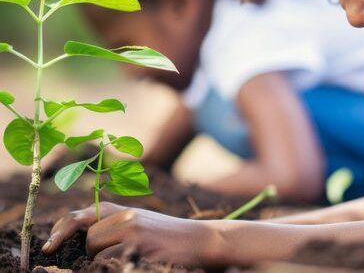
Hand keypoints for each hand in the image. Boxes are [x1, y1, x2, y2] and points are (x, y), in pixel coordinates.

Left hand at [42, 202, 211, 264]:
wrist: (202, 240)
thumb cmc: (169, 238)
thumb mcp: (140, 225)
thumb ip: (113, 227)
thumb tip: (80, 242)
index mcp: (124, 210)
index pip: (80, 216)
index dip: (60, 230)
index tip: (48, 248)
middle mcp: (126, 215)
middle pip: (88, 238)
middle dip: (90, 255)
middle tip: (100, 261)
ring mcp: (134, 230)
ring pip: (97, 252)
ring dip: (104, 262)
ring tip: (130, 259)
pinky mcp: (140, 246)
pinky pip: (110, 261)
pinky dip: (115, 265)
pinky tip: (134, 262)